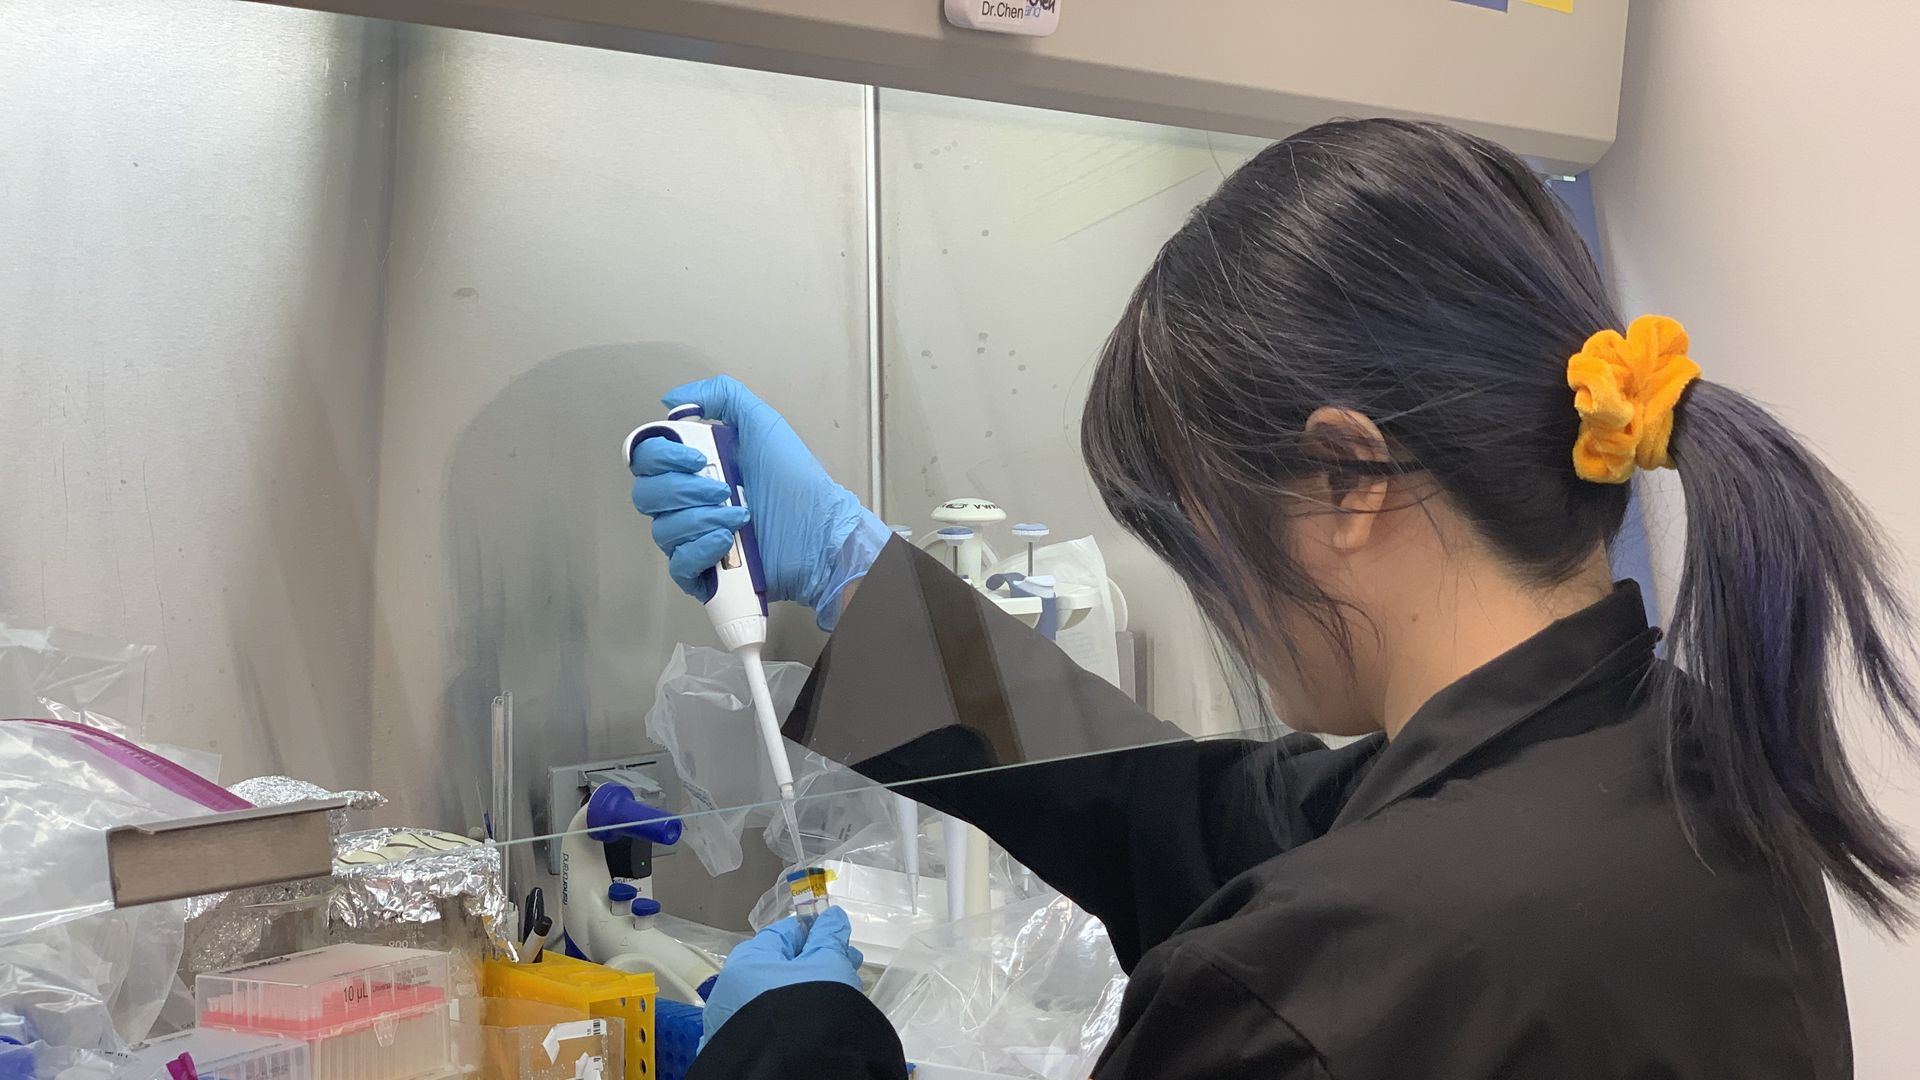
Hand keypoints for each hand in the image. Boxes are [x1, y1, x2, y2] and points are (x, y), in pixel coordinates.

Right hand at [628, 376, 887, 626]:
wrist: (819, 528)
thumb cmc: (795, 480)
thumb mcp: (762, 423)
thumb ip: (721, 396)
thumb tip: (673, 399)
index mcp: (694, 467)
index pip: (645, 459)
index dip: (661, 457)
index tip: (697, 457)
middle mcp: (687, 502)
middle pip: (646, 495)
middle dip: (683, 490)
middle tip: (724, 490)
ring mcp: (693, 538)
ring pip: (662, 530)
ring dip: (701, 520)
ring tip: (740, 518)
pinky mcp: (704, 572)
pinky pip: (677, 565)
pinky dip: (698, 550)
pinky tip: (725, 541)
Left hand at [700, 907, 864, 1048]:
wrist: (794, 1069)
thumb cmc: (809, 1007)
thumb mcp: (827, 965)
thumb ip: (829, 937)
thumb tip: (832, 916)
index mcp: (747, 961)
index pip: (783, 933)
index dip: (814, 931)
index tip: (838, 936)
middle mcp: (731, 989)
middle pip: (781, 964)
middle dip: (817, 961)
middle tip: (848, 965)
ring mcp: (733, 1020)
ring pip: (776, 993)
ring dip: (807, 987)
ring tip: (839, 993)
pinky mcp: (743, 1044)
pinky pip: (770, 1018)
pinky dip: (792, 1012)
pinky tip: (816, 1017)